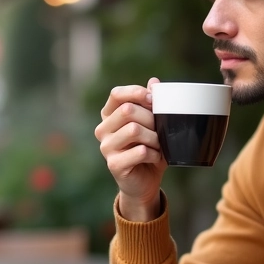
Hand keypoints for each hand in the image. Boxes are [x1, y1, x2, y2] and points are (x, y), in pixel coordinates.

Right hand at [95, 78, 166, 221]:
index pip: (117, 94)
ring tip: (159, 145)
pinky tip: (156, 158)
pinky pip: (140, 151)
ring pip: (134, 130)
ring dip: (154, 137)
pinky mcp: (114, 164)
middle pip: (127, 110)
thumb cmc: (149, 148)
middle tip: (161, 129)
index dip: (137, 93)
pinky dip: (154, 154)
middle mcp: (103, 129)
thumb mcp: (153, 124)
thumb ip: (151, 103)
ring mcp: (106, 147)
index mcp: (109, 115)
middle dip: (151, 118)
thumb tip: (154, 82)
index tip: (153, 100)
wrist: (145, 182)